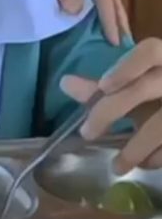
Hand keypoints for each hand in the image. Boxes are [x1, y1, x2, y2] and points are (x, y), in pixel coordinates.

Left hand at [61, 38, 161, 173]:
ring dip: (135, 148)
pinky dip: (157, 157)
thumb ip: (102, 85)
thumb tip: (65, 84)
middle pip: (142, 88)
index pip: (150, 51)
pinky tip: (143, 165)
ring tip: (116, 167)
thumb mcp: (136, 87)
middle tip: (87, 133)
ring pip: (160, 126)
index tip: (103, 85)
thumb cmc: (157, 91)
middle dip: (111, 110)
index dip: (126, 67)